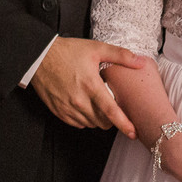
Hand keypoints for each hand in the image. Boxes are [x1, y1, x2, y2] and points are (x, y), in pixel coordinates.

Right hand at [30, 38, 144, 136]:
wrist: (40, 57)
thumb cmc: (68, 51)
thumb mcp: (96, 48)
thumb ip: (121, 56)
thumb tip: (141, 62)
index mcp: (90, 85)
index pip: (111, 111)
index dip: (124, 124)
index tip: (133, 132)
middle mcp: (79, 100)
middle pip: (102, 121)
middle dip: (112, 119)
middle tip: (115, 108)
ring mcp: (67, 108)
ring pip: (91, 124)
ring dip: (99, 119)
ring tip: (100, 104)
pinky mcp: (59, 112)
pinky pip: (78, 124)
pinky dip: (86, 119)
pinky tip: (87, 106)